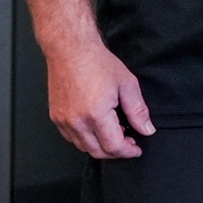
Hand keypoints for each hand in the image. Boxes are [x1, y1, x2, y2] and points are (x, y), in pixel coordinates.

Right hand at [47, 38, 153, 158]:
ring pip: (83, 147)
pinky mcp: (55, 117)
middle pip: (97, 152)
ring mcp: (63, 120)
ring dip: (100, 146)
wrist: (70, 50)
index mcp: (96, 115)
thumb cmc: (97, 63)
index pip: (113, 147)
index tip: (136, 149)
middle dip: (116, 152)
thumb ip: (138, 111)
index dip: (128, 151)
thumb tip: (147, 129)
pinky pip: (71, 138)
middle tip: (129, 141)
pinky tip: (97, 128)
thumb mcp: (127, 84)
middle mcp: (76, 122)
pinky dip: (86, 139)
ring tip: (115, 132)